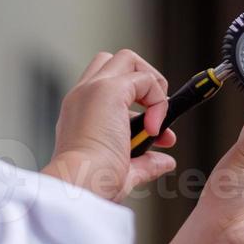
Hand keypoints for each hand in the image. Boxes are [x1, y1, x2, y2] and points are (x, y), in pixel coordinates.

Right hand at [41, 49, 178, 203]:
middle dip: (143, 81)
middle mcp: (82, 95)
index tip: (152, 130)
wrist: (78, 185)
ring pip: (128, 59)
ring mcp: (93, 89)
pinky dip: (158, 102)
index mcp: (79, 112)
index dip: (135, 100)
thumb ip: (144, 162)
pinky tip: (154, 129)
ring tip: (156, 119)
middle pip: (114, 61)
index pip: (105, 85)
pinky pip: (145, 79)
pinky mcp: (108, 90)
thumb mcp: (121, 170)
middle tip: (154, 115)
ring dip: (152, 84)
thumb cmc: (91, 184)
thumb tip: (165, 161)